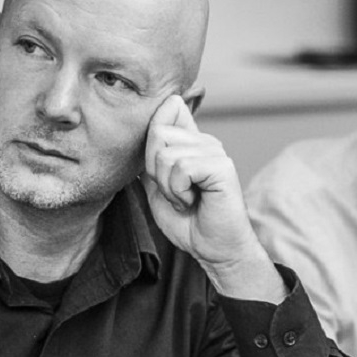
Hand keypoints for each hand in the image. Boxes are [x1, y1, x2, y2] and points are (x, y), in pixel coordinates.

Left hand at [141, 95, 286, 302]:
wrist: (213, 249)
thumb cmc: (187, 221)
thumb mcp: (157, 185)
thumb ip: (150, 160)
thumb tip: (134, 137)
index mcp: (190, 141)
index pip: (168, 108)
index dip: (152, 134)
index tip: (158, 169)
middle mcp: (204, 140)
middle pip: (158, 132)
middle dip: (155, 170)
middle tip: (174, 191)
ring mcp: (215, 151)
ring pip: (166, 155)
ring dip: (168, 186)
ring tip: (184, 199)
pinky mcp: (222, 166)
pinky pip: (182, 168)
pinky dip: (179, 192)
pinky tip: (192, 201)